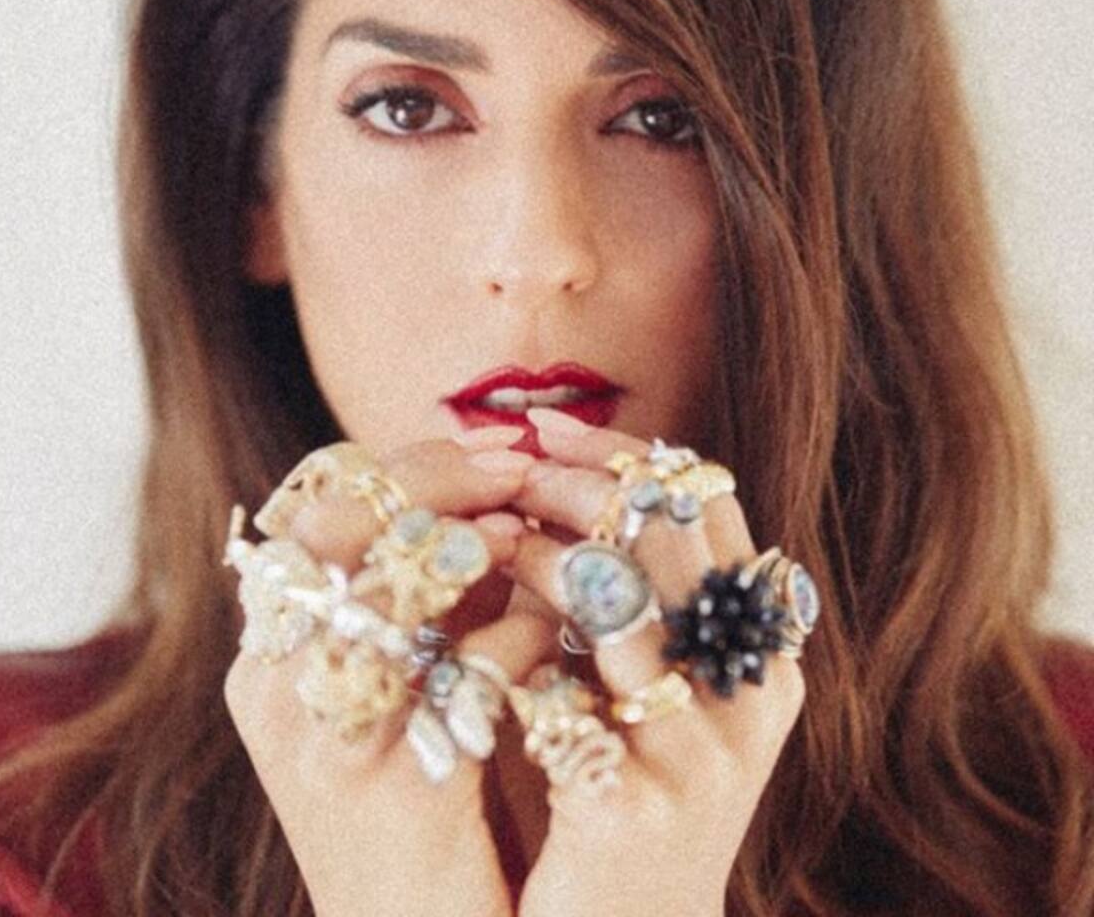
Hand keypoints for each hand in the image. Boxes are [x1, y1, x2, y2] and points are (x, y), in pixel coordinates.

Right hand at [224, 428, 554, 916]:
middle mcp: (275, 683)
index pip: (317, 502)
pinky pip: (463, 673)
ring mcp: (326, 737)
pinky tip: (548, 640)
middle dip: (441, 484)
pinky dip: (515, 639)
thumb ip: (430, 585)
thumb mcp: (405, 671)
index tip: (491, 449)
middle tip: (516, 470)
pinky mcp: (395, 790)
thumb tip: (493, 486)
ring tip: (527, 538)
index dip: (408, 462)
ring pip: (389, 586)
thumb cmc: (423, 785)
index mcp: (270, 648)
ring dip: (472, 548)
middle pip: (340, 523)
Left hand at [504, 412, 805, 916]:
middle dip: (575, 485)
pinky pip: (565, 688)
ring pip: (622, 597)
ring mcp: (703, 751)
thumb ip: (614, 586)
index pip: (704, 503)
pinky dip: (513, 641)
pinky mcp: (635, 804)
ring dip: (543, 552)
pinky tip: (476, 632)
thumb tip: (539, 471)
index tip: (542, 429)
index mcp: (758, 645)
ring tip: (489, 538)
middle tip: (505, 469)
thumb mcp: (634, 673)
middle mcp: (751, 690)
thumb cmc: (616, 781)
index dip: (622, 454)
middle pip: (667, 533)